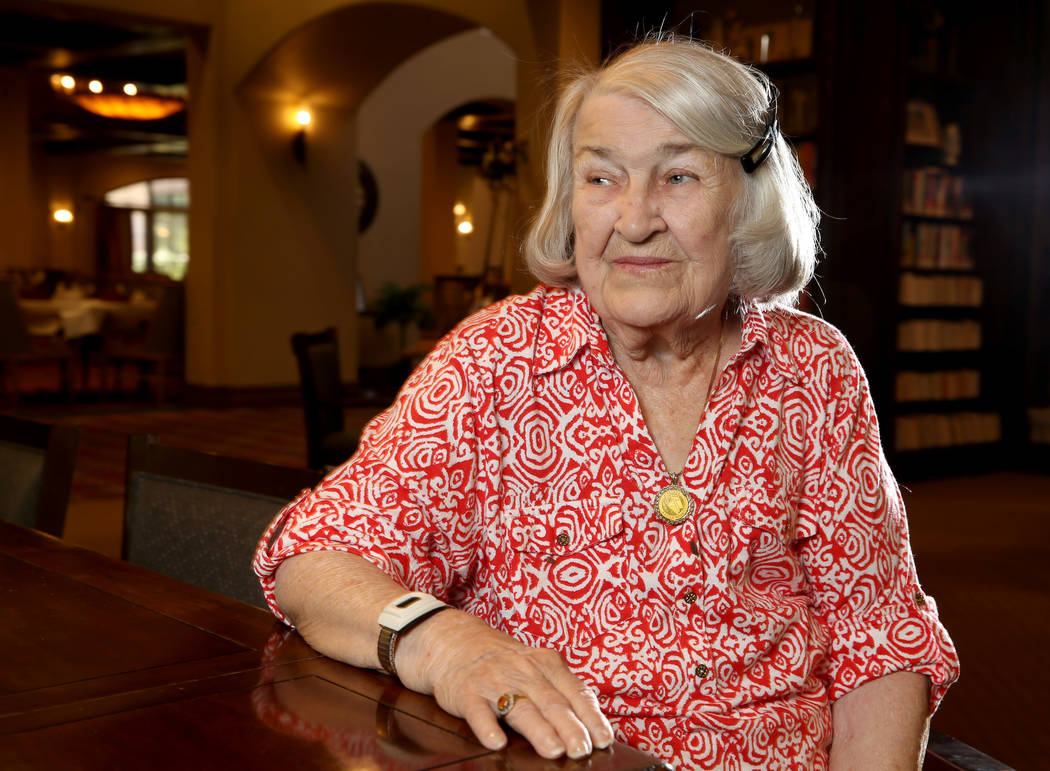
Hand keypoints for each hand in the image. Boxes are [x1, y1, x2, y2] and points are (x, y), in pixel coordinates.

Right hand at [396, 609, 614, 759]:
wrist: (454, 641)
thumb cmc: (504, 661)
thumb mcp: (535, 666)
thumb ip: (560, 690)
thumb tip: (592, 725)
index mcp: (545, 663)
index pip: (574, 691)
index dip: (590, 715)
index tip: (604, 739)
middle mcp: (523, 671)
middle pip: (551, 702)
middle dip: (570, 727)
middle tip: (583, 750)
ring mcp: (495, 681)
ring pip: (520, 707)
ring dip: (539, 730)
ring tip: (554, 750)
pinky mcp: (468, 693)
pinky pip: (478, 712)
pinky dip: (487, 727)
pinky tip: (496, 742)